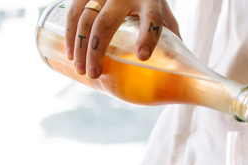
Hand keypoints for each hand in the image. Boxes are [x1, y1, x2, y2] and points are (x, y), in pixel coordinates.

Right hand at [64, 0, 179, 78]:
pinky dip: (69, 33)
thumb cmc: (151, 0)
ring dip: (80, 46)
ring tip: (81, 70)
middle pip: (107, 23)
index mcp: (150, 0)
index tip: (142, 57)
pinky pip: (73, 11)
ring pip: (86, 18)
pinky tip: (69, 53)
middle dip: (97, 51)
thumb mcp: (165, 15)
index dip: (147, 37)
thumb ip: (171, 38)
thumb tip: (179, 73)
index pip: (151, 18)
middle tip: (95, 74)